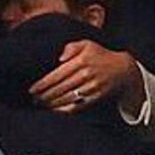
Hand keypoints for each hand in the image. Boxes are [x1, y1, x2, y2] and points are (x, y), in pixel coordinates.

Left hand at [28, 40, 142, 113]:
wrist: (122, 70)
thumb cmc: (100, 55)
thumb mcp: (87, 44)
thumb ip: (71, 47)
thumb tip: (59, 57)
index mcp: (81, 61)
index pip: (57, 75)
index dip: (43, 84)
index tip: (32, 89)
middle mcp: (86, 75)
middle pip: (60, 88)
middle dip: (44, 95)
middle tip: (33, 98)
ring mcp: (92, 87)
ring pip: (67, 98)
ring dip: (51, 103)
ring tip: (40, 104)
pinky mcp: (95, 97)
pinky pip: (77, 106)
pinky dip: (64, 110)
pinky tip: (54, 110)